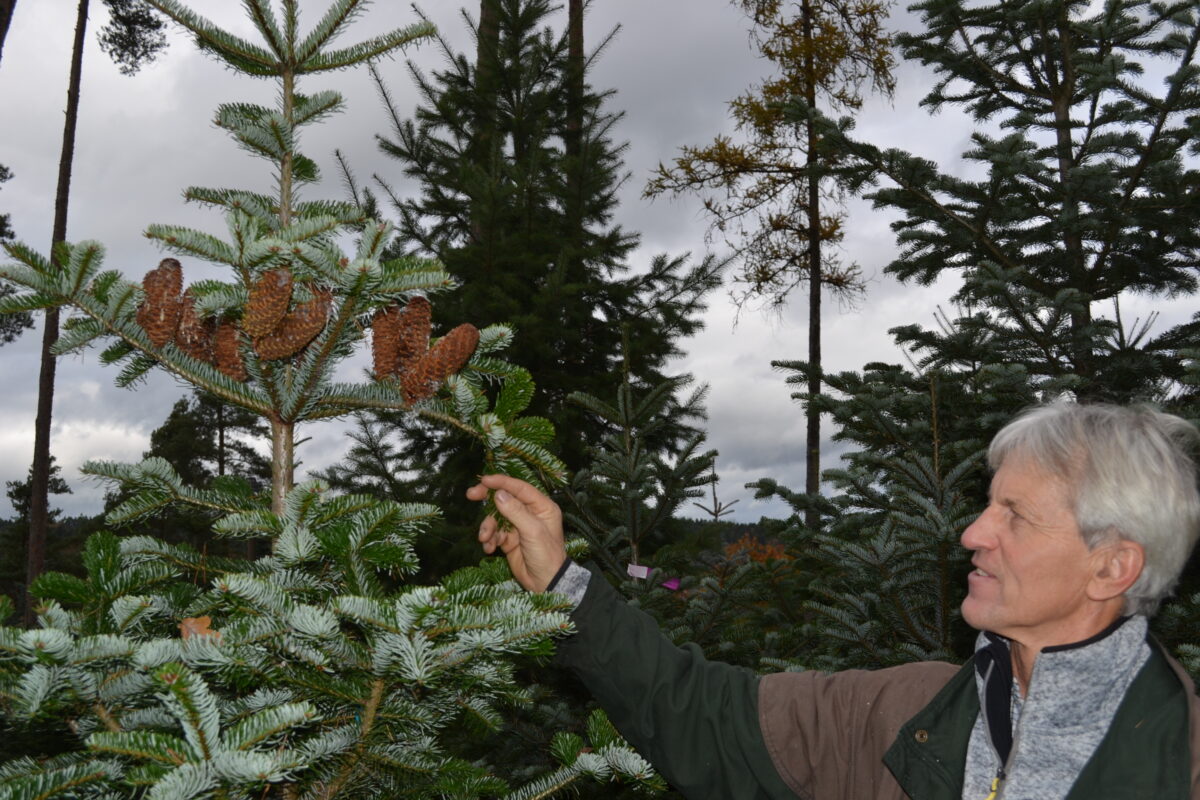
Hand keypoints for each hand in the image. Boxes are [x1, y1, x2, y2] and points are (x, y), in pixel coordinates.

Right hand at [466, 474, 566, 591]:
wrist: (546, 584)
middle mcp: (530, 513)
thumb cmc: (547, 555)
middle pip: (505, 498)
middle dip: (487, 498)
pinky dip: (489, 540)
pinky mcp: (509, 540)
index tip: (484, 480)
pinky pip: (494, 534)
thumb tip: (498, 494)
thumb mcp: (533, 531)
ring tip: (484, 538)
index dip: (502, 482)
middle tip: (471, 495)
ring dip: (488, 527)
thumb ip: (515, 512)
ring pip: (496, 518)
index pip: (520, 488)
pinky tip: (489, 549)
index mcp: (542, 507)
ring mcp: (518, 526)